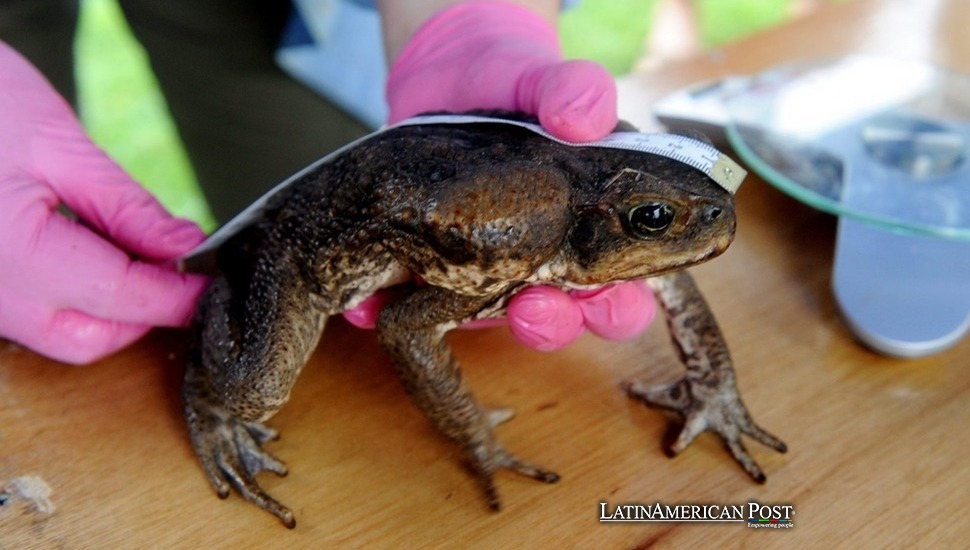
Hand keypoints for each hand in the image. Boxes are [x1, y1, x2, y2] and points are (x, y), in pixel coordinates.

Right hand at [0, 41, 208, 364]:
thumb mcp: (60, 146)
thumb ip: (126, 208)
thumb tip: (186, 248)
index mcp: (13, 255)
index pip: (122, 298)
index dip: (179, 296)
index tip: (215, 282)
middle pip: (92, 338)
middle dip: (144, 311)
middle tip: (179, 265)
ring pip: (63, 333)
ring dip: (112, 306)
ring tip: (137, 248)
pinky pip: (37, 313)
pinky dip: (78, 295)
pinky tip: (98, 251)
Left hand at [343, 1, 655, 349]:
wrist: (454, 82)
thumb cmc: (521, 89)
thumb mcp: (546, 81)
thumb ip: (573, 91)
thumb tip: (585, 117)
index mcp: (595, 235)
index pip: (623, 291)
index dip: (619, 306)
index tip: (602, 294)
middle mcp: (546, 266)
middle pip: (564, 321)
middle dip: (550, 324)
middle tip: (532, 306)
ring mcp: (487, 276)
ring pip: (491, 325)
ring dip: (474, 325)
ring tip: (456, 303)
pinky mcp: (430, 274)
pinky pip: (410, 310)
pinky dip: (392, 310)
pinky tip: (370, 302)